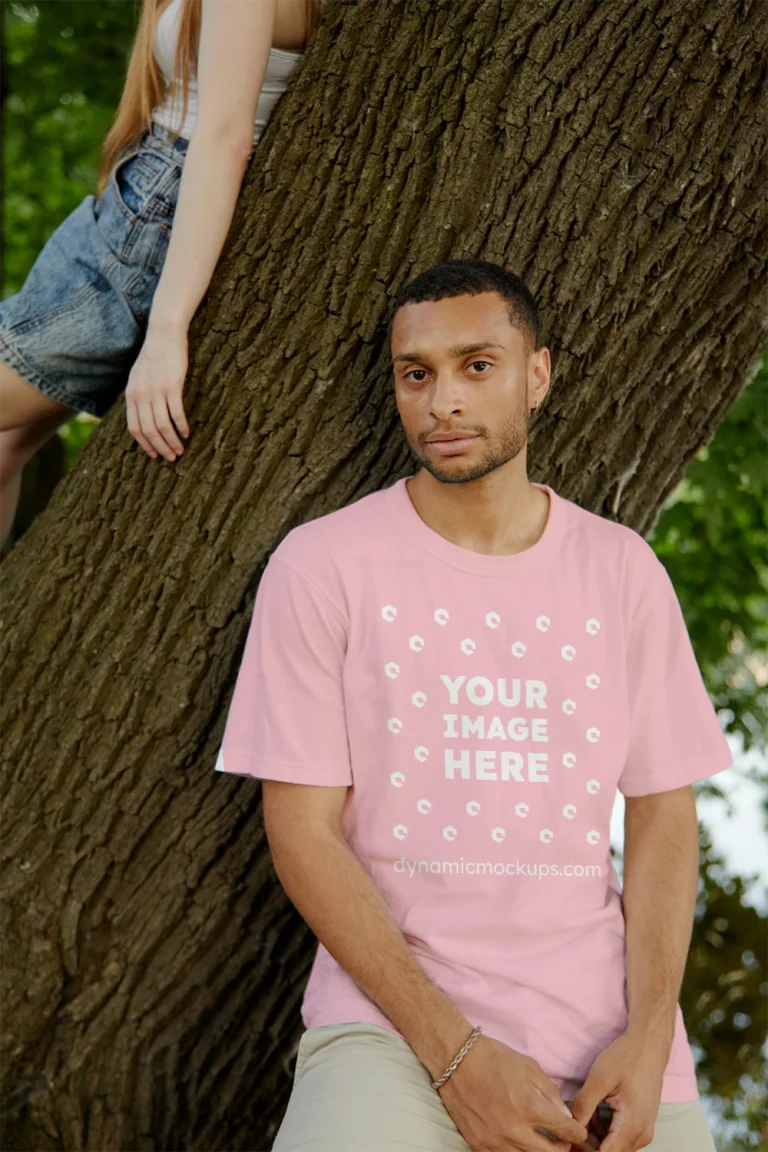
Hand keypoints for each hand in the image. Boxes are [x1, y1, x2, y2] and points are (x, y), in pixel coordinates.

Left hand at [126, 323, 189, 460]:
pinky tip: (187, 433)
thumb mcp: (138, 377)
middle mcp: (141, 395)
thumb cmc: (154, 356)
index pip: (134, 428)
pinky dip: (181, 426)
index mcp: (131, 395)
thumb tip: (144, 416)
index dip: (145, 445)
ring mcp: (156, 391)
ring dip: (172, 441)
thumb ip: (138, 396)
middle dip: (160, 448)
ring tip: (181, 450)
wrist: (163, 335)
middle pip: (149, 430)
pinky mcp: (172, 386)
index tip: (155, 455)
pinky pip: (176, 413)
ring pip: (162, 425)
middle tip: (171, 458)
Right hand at [438, 1033, 589, 1150]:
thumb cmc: (494, 1058)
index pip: (565, 1131)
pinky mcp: (478, 1144)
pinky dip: (515, 1150)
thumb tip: (564, 1115)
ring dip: (539, 1151)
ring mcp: (495, 1140)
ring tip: (542, 1141)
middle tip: (563, 1141)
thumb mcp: (529, 1067)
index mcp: (530, 1107)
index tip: (578, 1131)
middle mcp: (514, 1129)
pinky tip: (518, 1140)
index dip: (576, 1132)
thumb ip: (551, 1094)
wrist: (456, 1059)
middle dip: (562, 1148)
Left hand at [567, 1030, 667, 1150]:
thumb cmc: (626, 1058)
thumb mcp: (599, 1078)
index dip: (584, 1148)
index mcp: (632, 1125)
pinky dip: (604, 1131)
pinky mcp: (641, 1125)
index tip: (569, 1136)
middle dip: (587, 1143)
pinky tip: (594, 1112)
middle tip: (571, 1123)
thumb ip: (584, 1106)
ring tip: (584, 1113)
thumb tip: (571, 1127)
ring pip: (613, 1147)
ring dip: (595, 1137)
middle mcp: (641, 1135)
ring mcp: (643, 1131)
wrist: (649, 1045)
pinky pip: (619, 1138)